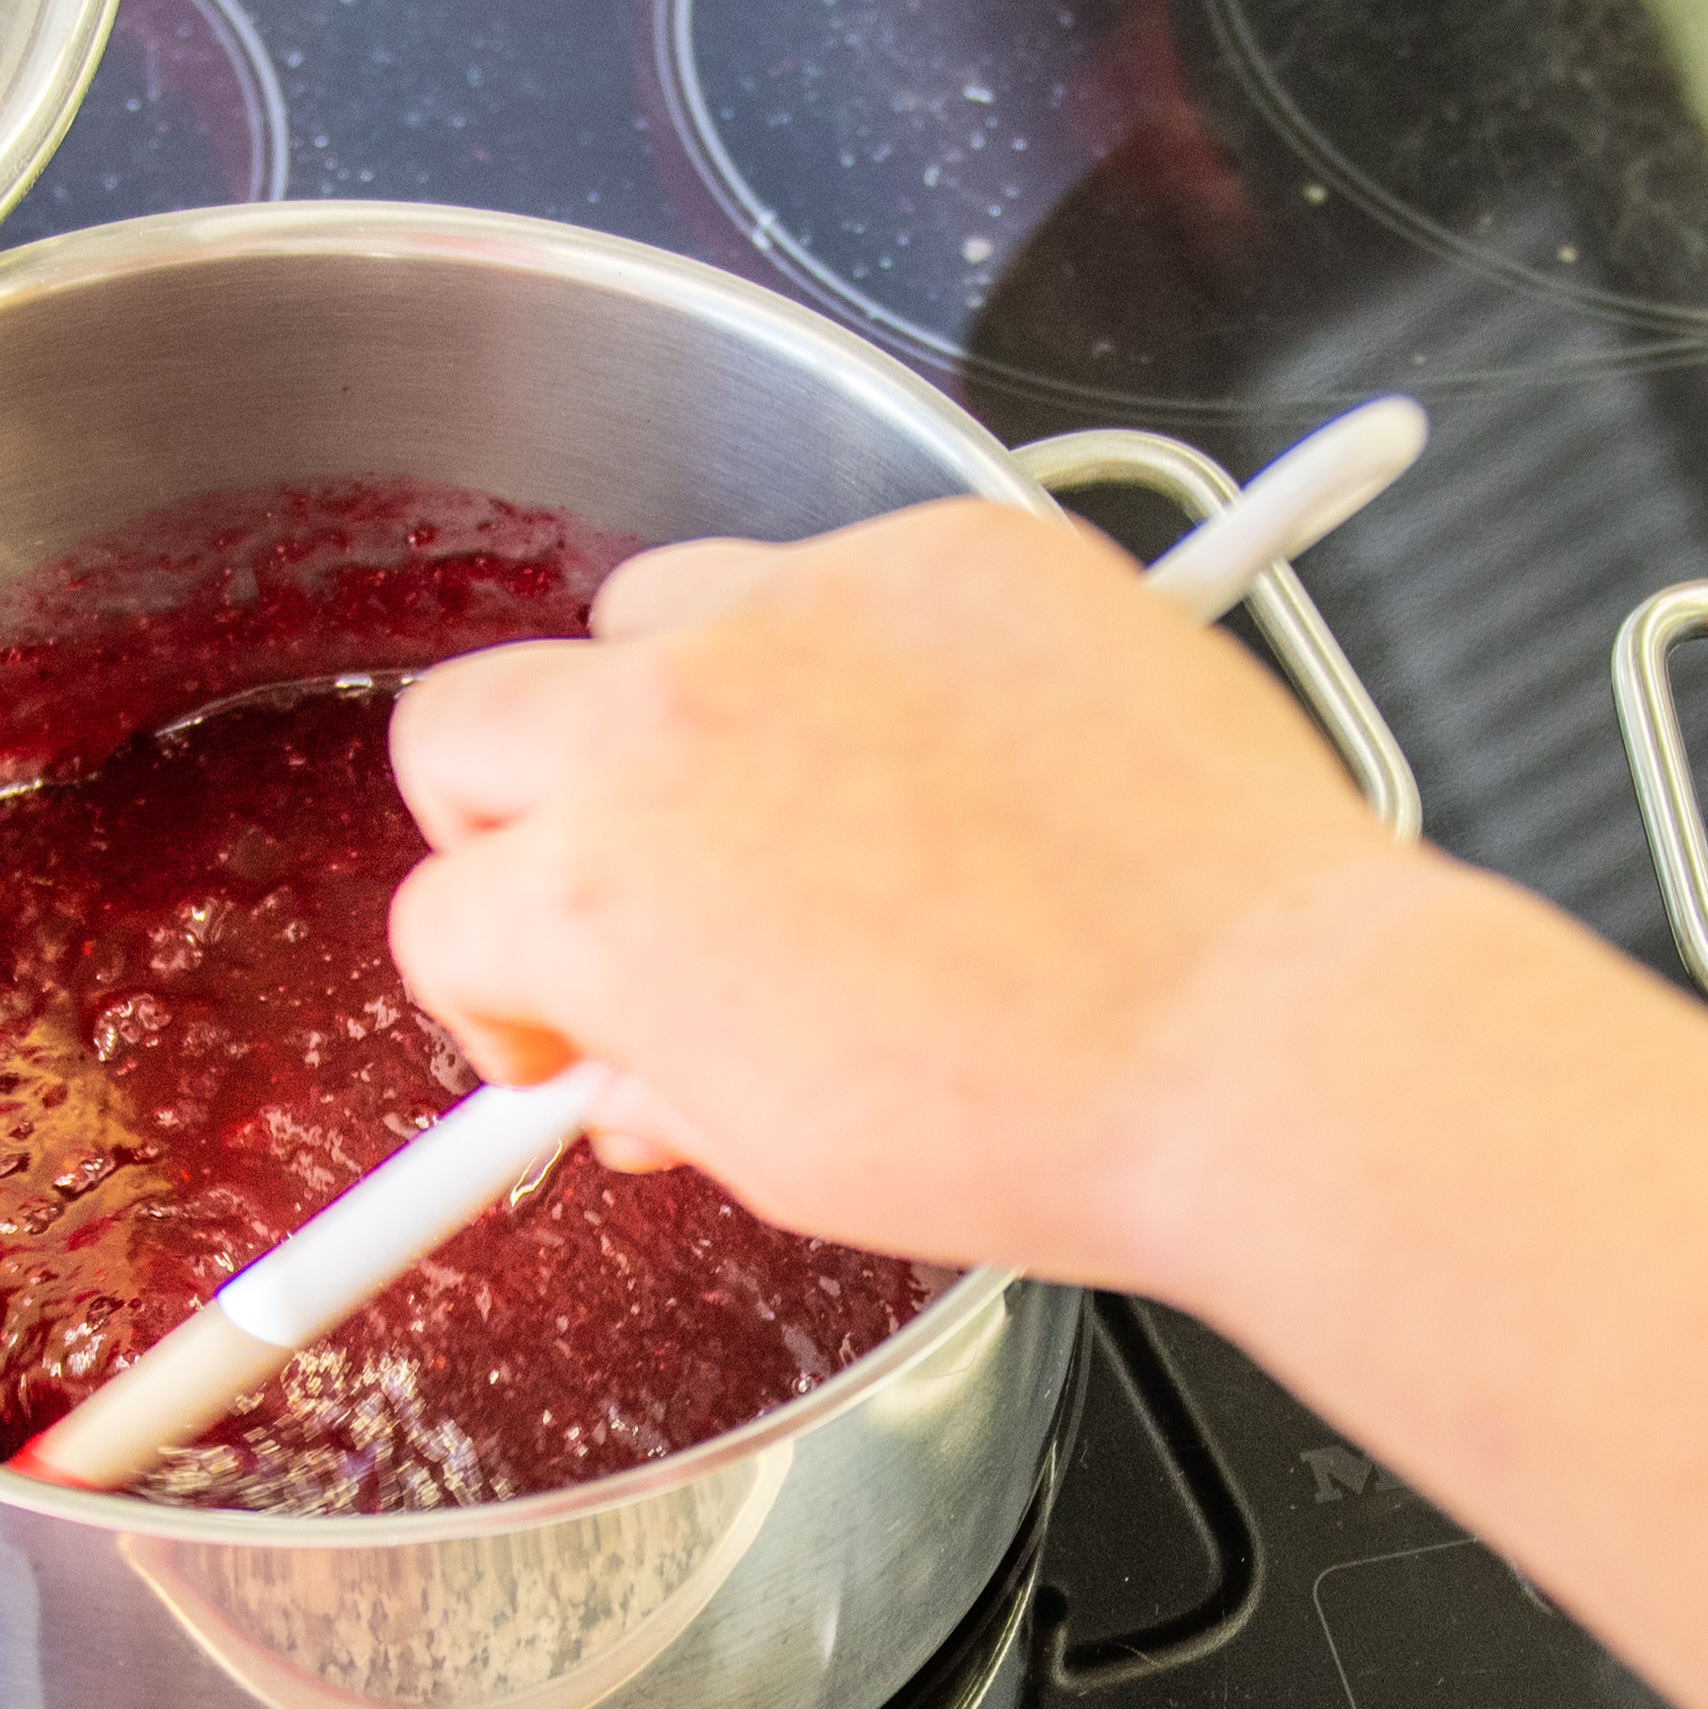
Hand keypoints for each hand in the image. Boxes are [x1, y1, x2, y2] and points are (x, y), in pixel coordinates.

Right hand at [383, 499, 1444, 1288]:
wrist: (1263, 1041)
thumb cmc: (1051, 1119)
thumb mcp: (790, 1157)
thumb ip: (666, 1083)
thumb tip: (632, 1066)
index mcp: (602, 898)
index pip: (445, 917)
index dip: (496, 995)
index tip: (564, 1029)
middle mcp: (674, 724)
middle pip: (470, 720)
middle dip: (511, 814)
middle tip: (616, 888)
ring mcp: (811, 612)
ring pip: (653, 610)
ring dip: (684, 703)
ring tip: (803, 803)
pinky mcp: (949, 552)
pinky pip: (845, 570)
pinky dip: (870, 652)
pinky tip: (956, 755)